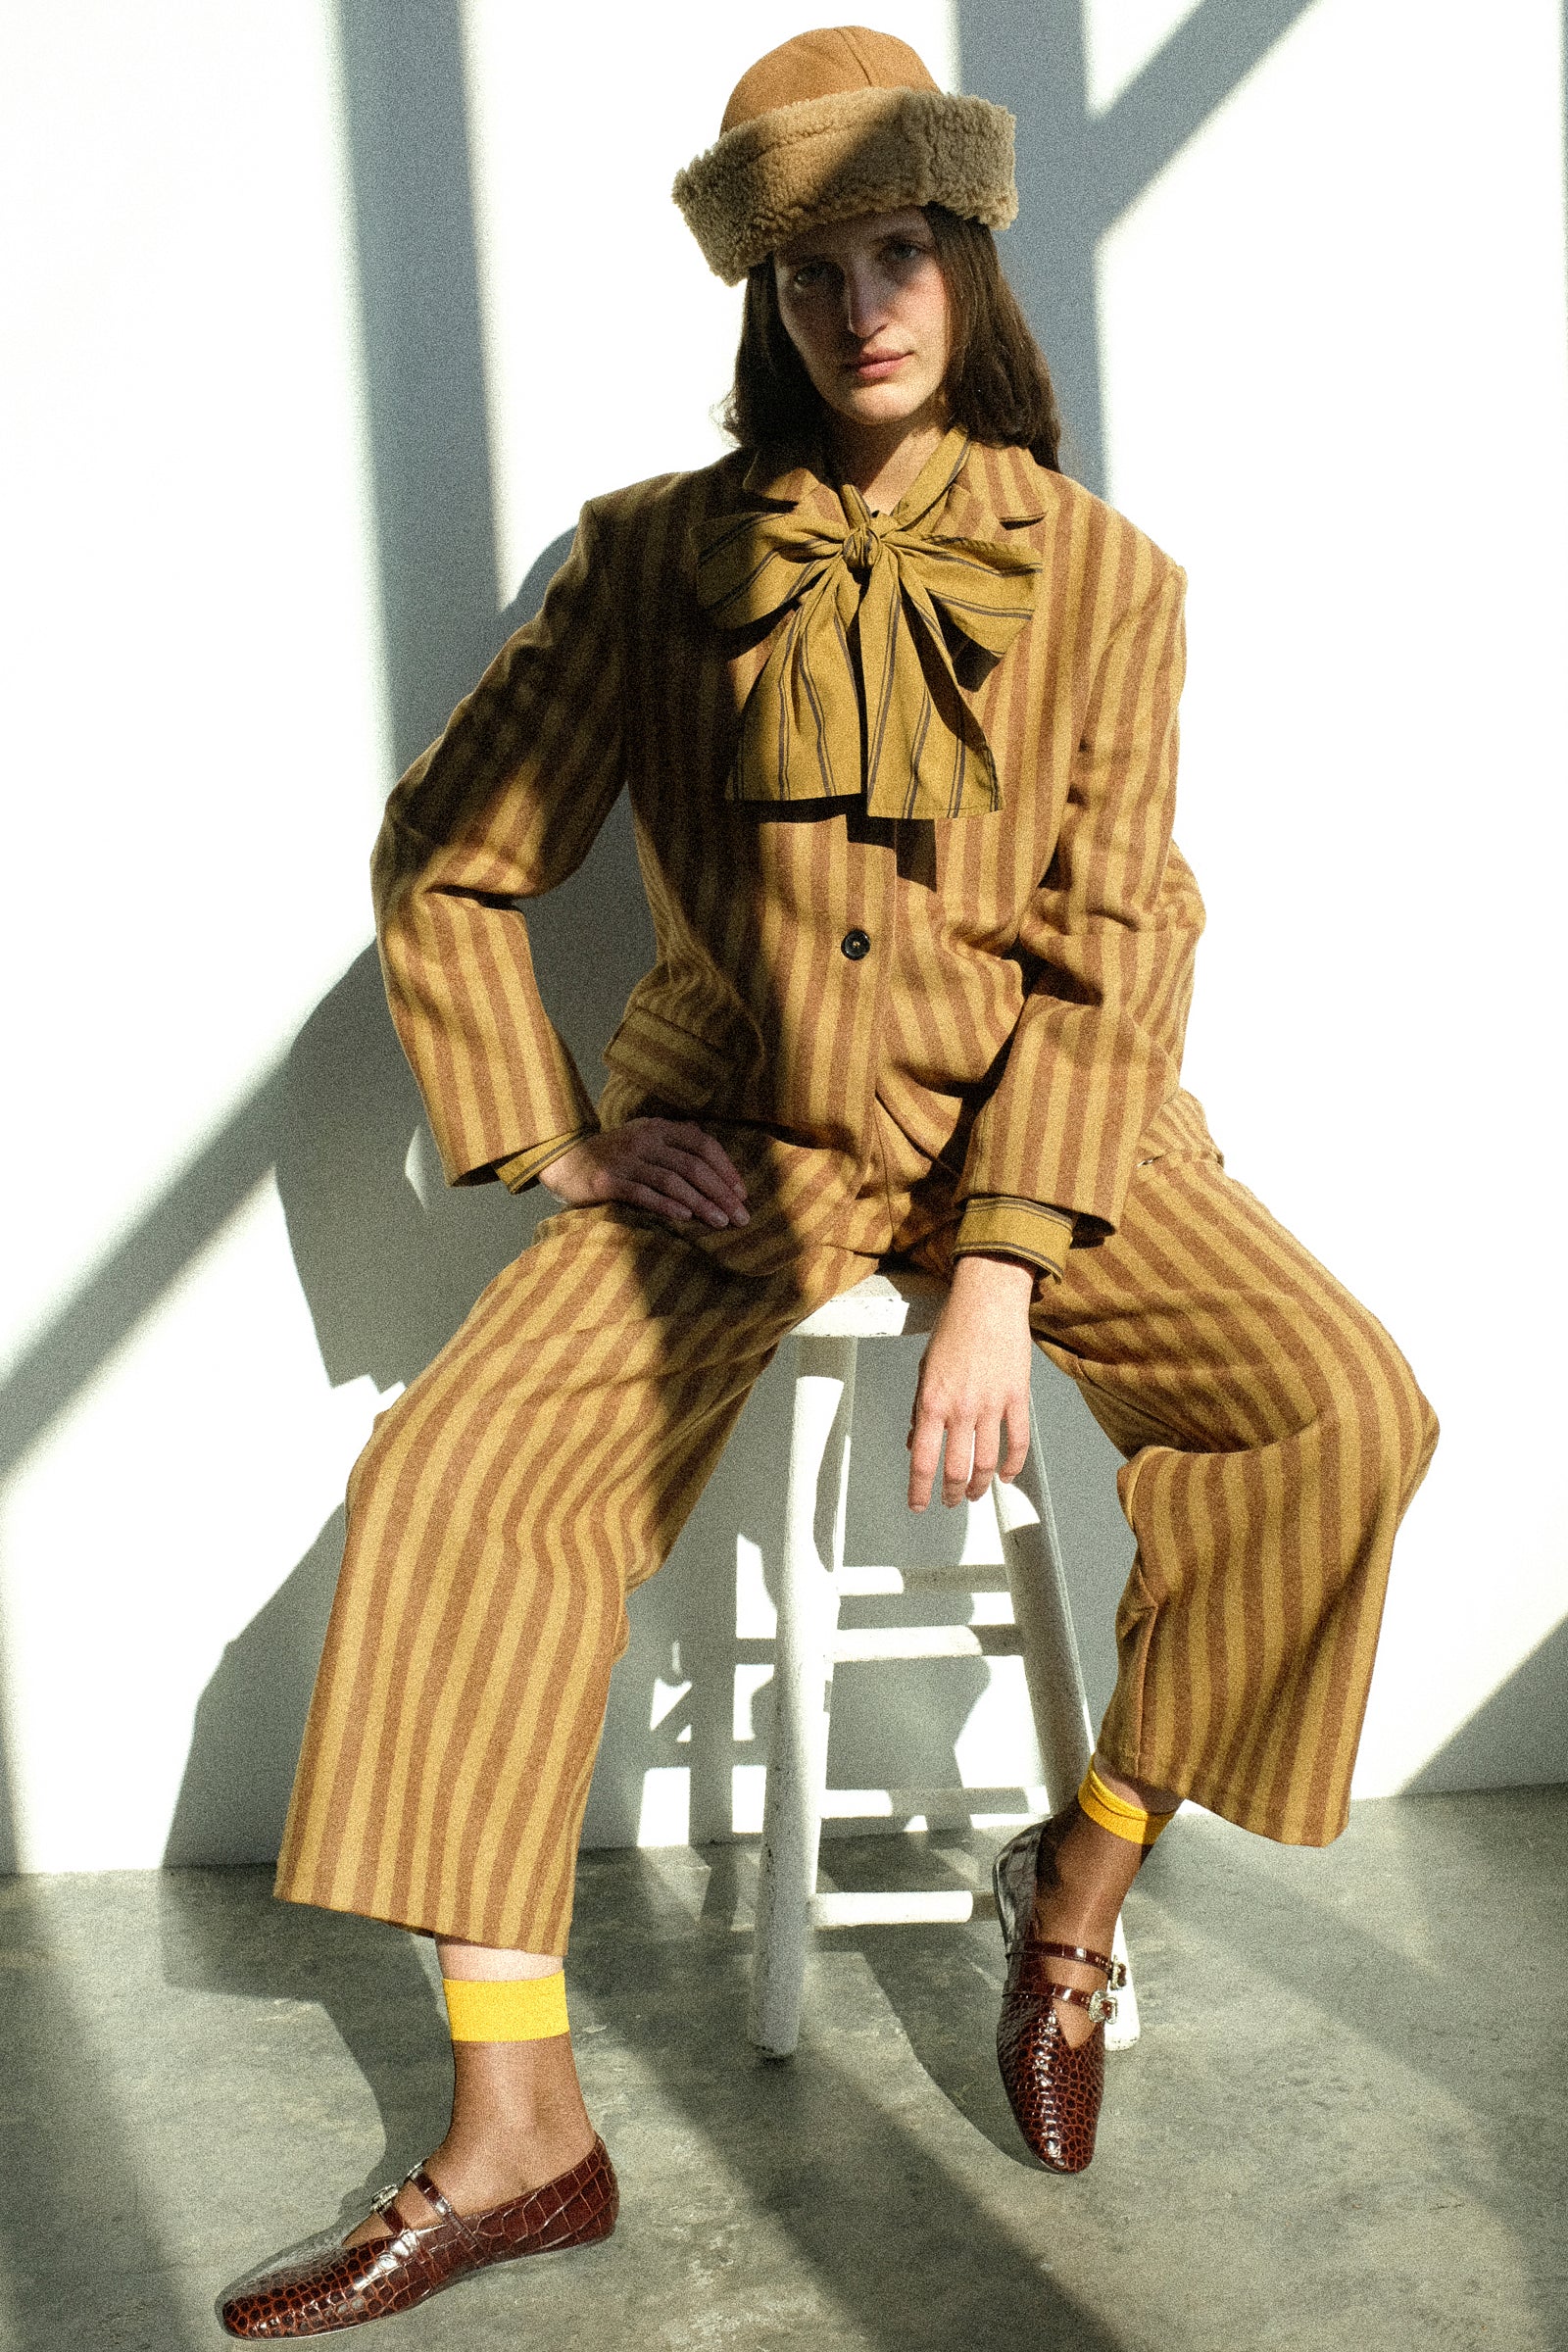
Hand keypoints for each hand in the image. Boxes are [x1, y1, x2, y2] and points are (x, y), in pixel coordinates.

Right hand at [538, 1119, 748, 1228]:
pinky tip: (685, 1218)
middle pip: (692, 1165)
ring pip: (672, 1180)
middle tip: (740, 1216)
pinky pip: (643, 1193)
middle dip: (720, 1192)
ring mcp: (626, 1159)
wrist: (564, 1159)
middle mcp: (645, 1139)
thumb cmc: (613, 1155)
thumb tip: (714, 1162)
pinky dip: (666, 1205)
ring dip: (701, 1203)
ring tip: (720, 1222)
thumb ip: (675, 1144)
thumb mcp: (644, 1139)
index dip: (725, 1168)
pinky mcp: (608, 1180)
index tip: (741, 1194)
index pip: (702, 1144)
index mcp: (659, 1128)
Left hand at [907, 1254, 1034, 1510]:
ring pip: (987, 1462)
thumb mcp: (924, 1369)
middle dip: (952, 1493)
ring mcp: (993, 1405)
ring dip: (979, 1484)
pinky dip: (1013, 1465)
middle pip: (956, 1469)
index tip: (918, 1504)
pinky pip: (1017, 1441)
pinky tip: (1006, 1475)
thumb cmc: (954, 1328)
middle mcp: (962, 1408)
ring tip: (974, 1493)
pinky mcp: (1018, 1397)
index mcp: (933, 1401)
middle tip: (950, 1501)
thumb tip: (915, 1441)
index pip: (923, 1459)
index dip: (920, 1489)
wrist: (988, 1300)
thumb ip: (921, 1410)